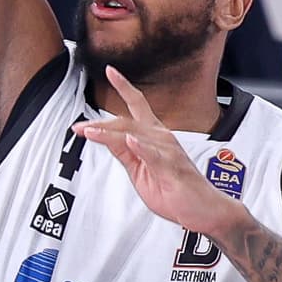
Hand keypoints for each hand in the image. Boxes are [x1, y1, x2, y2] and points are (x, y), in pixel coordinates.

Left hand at [71, 63, 236, 237]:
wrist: (202, 210)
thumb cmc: (175, 191)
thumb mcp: (140, 171)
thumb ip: (125, 154)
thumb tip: (106, 139)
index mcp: (155, 137)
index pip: (137, 106)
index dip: (124, 87)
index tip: (110, 71)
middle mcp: (162, 138)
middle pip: (128, 122)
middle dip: (101, 124)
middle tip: (79, 127)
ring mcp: (168, 152)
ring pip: (135, 136)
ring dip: (110, 134)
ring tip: (90, 132)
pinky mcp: (173, 169)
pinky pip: (155, 156)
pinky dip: (142, 148)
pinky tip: (130, 141)